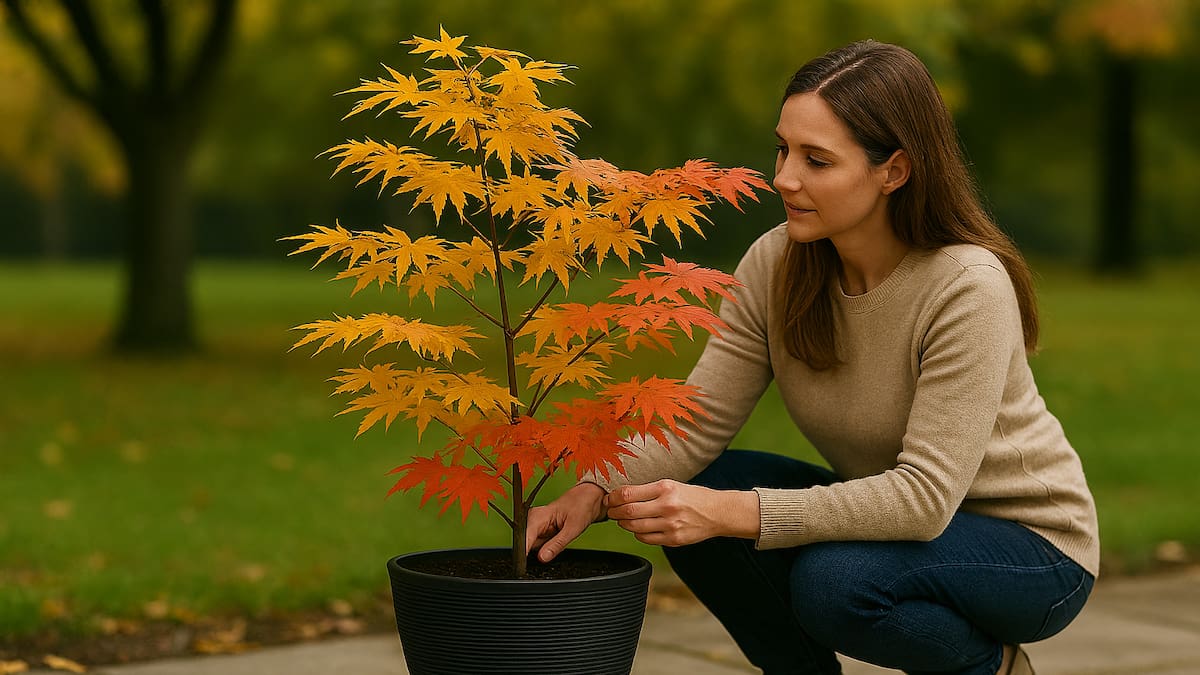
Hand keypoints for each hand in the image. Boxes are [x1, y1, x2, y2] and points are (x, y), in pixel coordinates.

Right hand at [525, 482, 606, 562]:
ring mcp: (535, 525)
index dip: (524, 553)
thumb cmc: (581, 507)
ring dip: (543, 549)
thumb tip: (542, 557)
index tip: (526, 565)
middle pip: (526, 544)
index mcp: (538, 516)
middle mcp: (533, 519)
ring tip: (560, 536)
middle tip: (555, 545)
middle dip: (537, 551)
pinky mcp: (539, 530)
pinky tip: (557, 538)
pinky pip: (538, 544)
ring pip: (532, 546)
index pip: (524, 538)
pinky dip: (547, 546)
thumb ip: (557, 544)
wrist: (587, 499)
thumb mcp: (573, 528)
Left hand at [604, 479, 758, 545]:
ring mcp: (670, 525)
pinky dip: (638, 534)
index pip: (628, 493)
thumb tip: (622, 496)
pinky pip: (646, 539)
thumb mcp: (672, 485)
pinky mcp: (674, 540)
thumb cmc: (692, 496)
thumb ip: (649, 490)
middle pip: (628, 511)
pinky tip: (639, 528)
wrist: (718, 512)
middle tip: (611, 511)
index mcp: (665, 488)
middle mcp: (667, 506)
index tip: (609, 498)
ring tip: (623, 520)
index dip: (613, 497)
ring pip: (635, 527)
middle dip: (615, 512)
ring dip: (624, 524)